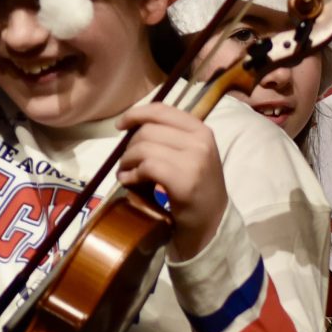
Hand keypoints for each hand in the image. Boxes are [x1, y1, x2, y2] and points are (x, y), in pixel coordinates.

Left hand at [117, 101, 229, 259]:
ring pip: (143, 148)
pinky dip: (131, 175)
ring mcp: (194, 160)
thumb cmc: (196, 186)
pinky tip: (130, 182)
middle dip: (129, 147)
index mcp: (202, 130)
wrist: (211, 220)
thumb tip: (133, 124)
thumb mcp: (192, 153)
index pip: (162, 110)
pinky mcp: (183, 179)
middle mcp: (200, 141)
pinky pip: (146, 167)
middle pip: (147, 130)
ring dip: (127, 162)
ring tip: (128, 174)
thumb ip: (171, 135)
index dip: (136, 114)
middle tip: (128, 163)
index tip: (120, 125)